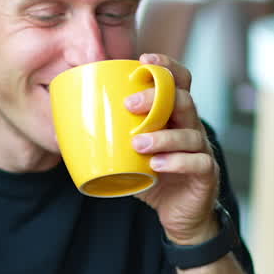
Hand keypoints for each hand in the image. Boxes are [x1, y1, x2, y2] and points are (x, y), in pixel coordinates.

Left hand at [127, 53, 221, 243]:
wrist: (177, 214)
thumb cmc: (152, 177)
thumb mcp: (129, 153)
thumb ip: (110, 134)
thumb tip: (67, 120)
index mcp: (174, 115)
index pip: (179, 81)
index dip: (166, 66)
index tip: (143, 59)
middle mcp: (191, 127)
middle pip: (183, 100)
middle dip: (156, 98)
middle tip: (128, 104)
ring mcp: (201, 149)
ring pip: (190, 133)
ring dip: (162, 136)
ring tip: (137, 144)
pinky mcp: (206, 173)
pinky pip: (197, 162)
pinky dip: (176, 162)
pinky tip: (157, 166)